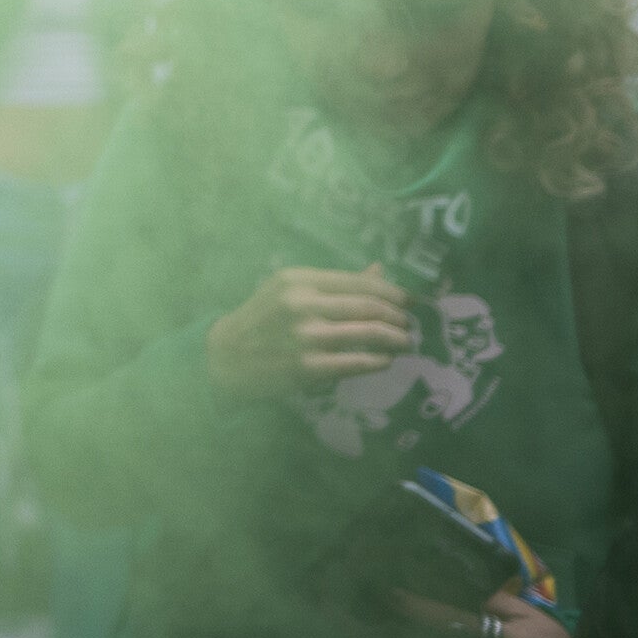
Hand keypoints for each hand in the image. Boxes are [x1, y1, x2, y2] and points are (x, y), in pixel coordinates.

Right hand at [208, 265, 415, 398]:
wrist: (226, 356)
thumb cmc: (262, 320)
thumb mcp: (289, 290)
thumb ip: (335, 283)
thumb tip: (380, 271)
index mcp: (298, 280)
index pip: (359, 282)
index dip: (393, 292)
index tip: (410, 301)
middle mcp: (303, 304)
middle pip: (370, 306)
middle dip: (398, 316)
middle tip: (410, 324)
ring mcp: (306, 336)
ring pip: (370, 333)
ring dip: (396, 338)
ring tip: (405, 342)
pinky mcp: (309, 367)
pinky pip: (358, 362)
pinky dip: (380, 361)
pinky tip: (385, 361)